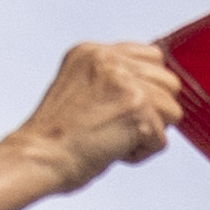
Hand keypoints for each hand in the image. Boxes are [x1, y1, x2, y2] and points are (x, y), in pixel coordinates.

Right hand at [0, 40, 184, 209]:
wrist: (37, 157)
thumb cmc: (54, 136)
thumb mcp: (82, 89)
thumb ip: (113, 80)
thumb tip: (155, 88)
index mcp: (92, 52)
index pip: (151, 56)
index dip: (148, 87)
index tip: (126, 108)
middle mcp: (110, 60)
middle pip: (169, 82)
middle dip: (154, 110)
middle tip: (118, 126)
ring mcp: (126, 83)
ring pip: (172, 111)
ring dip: (148, 133)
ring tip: (112, 138)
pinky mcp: (137, 110)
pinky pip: (162, 140)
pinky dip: (140, 154)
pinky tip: (110, 150)